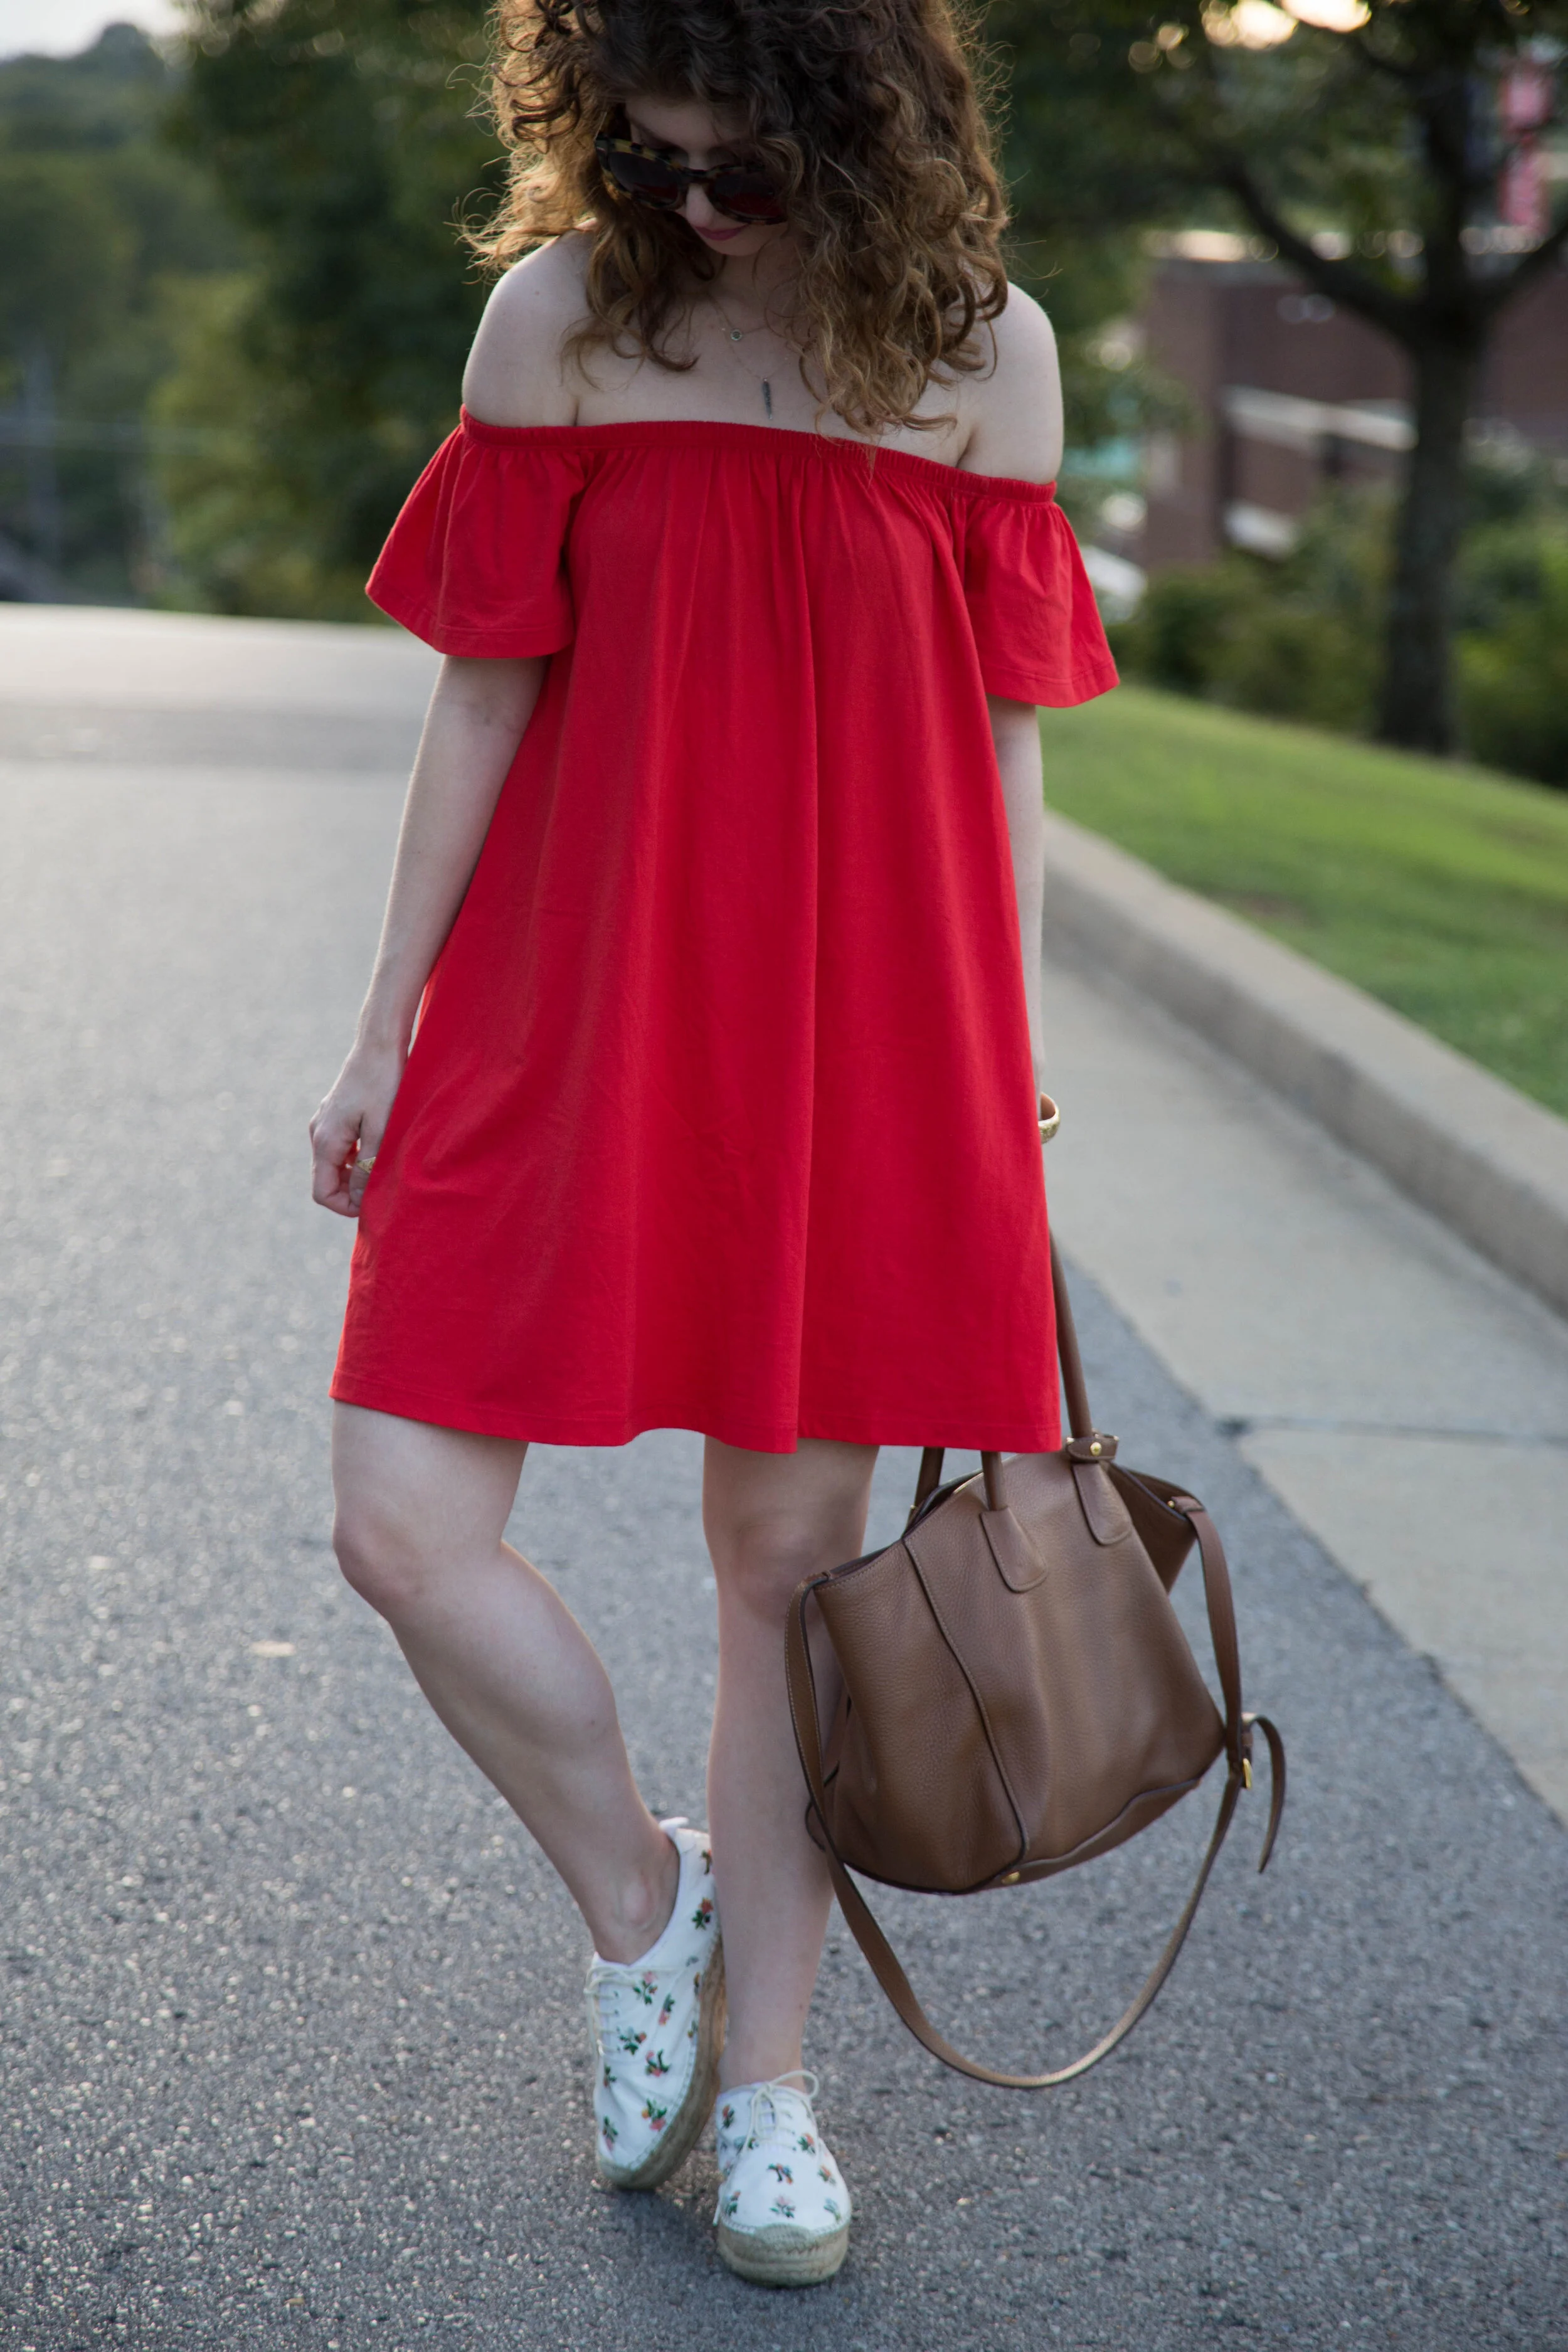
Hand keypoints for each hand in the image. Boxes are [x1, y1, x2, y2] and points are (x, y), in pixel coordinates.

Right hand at [309, 1043, 405, 1218]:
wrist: (378, 1045)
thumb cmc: (384, 1084)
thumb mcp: (381, 1130)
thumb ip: (368, 1166)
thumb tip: (359, 1199)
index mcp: (326, 1140)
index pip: (322, 1193)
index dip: (347, 1206)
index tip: (374, 1203)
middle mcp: (318, 1133)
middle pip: (326, 1181)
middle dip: (350, 1193)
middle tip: (382, 1189)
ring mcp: (324, 1123)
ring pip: (333, 1166)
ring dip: (354, 1176)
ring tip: (383, 1170)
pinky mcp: (335, 1115)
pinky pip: (339, 1149)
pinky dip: (355, 1159)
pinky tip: (377, 1150)